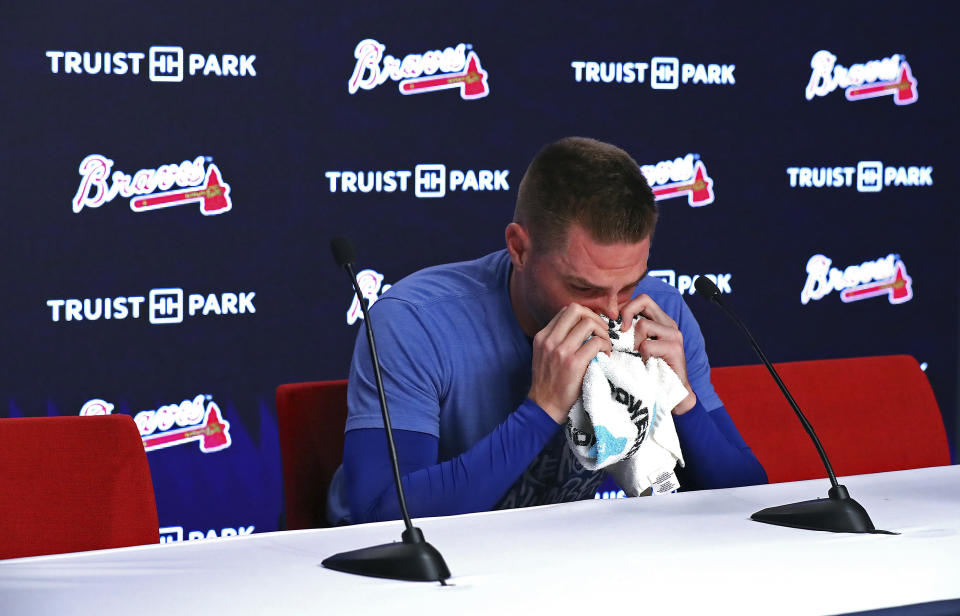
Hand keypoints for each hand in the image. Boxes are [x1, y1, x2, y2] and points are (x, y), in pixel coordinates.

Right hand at [528, 303, 611, 422]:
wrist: (545, 407)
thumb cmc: (549, 382)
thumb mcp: (544, 355)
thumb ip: (557, 340)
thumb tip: (580, 328)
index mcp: (542, 337)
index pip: (565, 311)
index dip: (584, 315)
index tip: (592, 327)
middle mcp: (550, 340)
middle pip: (576, 310)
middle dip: (594, 317)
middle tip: (602, 331)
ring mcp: (561, 351)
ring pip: (588, 323)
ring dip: (602, 333)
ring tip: (604, 346)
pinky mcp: (573, 363)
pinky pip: (596, 342)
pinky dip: (605, 347)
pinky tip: (604, 356)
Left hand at [621, 294, 696, 414]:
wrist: (671, 393)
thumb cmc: (648, 370)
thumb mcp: (635, 347)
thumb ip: (627, 333)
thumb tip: (603, 321)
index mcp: (660, 321)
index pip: (642, 299)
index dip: (625, 307)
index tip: (616, 325)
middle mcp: (669, 324)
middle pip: (644, 301)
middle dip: (626, 314)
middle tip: (620, 333)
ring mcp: (674, 335)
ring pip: (643, 325)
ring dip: (633, 343)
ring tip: (635, 356)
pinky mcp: (675, 348)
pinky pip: (647, 345)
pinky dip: (641, 356)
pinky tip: (645, 365)